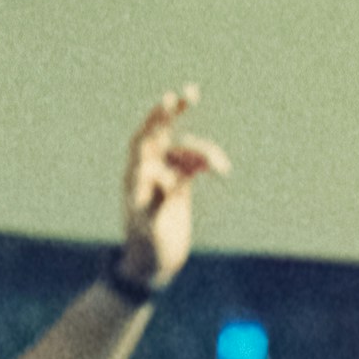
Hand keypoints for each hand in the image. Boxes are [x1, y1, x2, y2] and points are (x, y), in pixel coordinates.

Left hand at [115, 89, 222, 298]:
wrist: (153, 266)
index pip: (144, 139)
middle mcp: (148, 171)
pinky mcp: (179, 186)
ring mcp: (164, 177)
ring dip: (205, 153)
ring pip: (186, 151)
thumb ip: (154, 202)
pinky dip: (207, 163)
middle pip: (160, 133)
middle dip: (173, 113)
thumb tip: (161, 178)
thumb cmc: (147, 248)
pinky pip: (194, 165)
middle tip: (191, 92)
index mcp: (136, 176)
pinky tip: (219, 170)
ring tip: (222, 169)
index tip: (168, 100)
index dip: (155, 119)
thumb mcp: (149, 227)